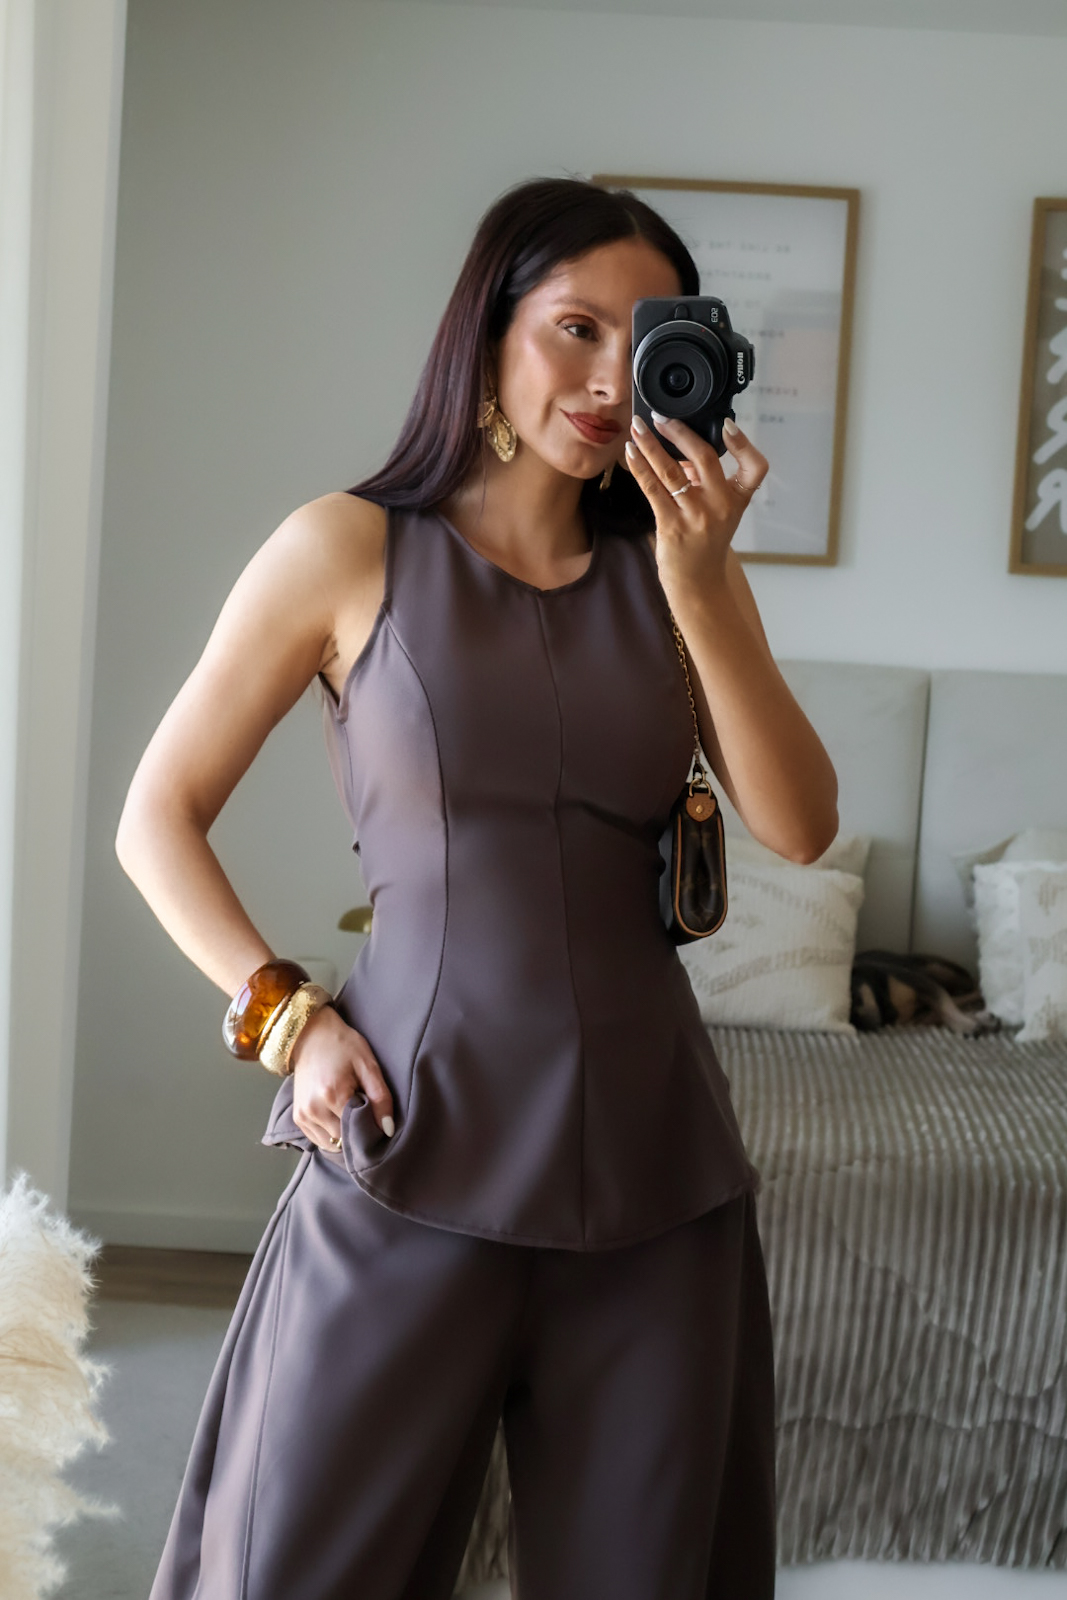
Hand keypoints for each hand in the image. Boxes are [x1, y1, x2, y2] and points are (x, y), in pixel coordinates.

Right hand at [287, 1006, 394, 1147]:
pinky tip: (338, 1117)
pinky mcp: (298, 1118)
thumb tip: (388, 1130)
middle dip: (356, 1132)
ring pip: (331, 1144)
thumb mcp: (368, 1066)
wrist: (311, 1035)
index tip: (376, 1117)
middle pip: (343, 1140)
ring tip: (349, 1112)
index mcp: (332, 1095)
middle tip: (364, 1112)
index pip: (357, 1132)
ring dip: (343, 1136)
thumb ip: (381, 1098)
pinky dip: (331, 1135)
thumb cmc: (343, 1046)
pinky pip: (318, 1140)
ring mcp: (302, 1115)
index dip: (370, 1128)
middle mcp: (314, 1109)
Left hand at [624, 412, 768, 600]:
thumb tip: (677, 448)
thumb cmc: (706, 543)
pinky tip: (630, 453)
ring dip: (651, 445)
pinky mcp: (672, 525)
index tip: (728, 425)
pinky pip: (653, 489)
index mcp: (737, 499)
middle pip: (704, 459)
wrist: (697, 582)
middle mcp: (720, 506)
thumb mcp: (720, 511)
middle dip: (679, 433)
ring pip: (671, 471)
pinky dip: (640, 467)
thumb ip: (705, 480)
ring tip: (637, 428)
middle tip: (661, 417)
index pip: (755, 468)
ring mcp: (696, 516)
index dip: (744, 444)